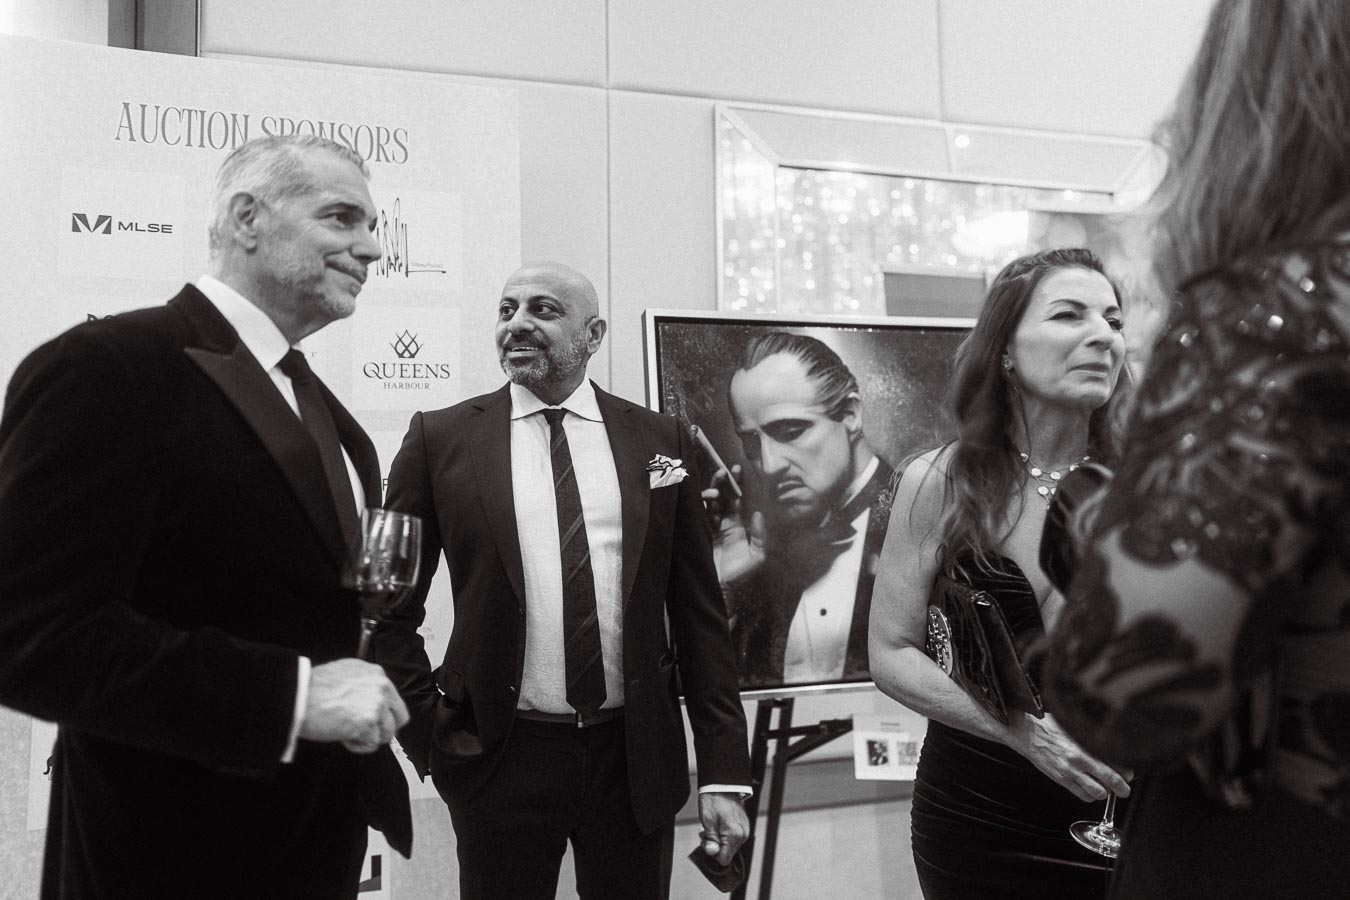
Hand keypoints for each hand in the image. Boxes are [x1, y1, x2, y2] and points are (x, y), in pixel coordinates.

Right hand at [299, 658, 409, 754]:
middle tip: (367, 733)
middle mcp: (381, 686)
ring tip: (349, 733)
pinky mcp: (369, 722)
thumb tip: (370, 701)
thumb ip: (364, 685)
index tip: (373, 721)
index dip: (384, 715)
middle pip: (400, 717)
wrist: (298, 697)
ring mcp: (377, 704)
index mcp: (376, 673)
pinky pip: (373, 744)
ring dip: (369, 738)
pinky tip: (344, 737)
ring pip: (388, 733)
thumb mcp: (346, 674)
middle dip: (384, 728)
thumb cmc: (312, 688)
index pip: (394, 699)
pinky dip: (358, 746)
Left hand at [697, 792, 749, 865]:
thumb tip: (712, 853)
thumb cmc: (714, 800)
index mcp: (735, 835)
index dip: (712, 852)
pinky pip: (733, 838)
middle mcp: (743, 835)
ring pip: (729, 846)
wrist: (723, 785)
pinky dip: (724, 834)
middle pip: (726, 853)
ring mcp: (744, 831)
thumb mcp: (708, 821)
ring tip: (711, 826)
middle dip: (715, 845)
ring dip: (718, 839)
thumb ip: (711, 840)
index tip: (706, 840)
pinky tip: (718, 824)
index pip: (723, 859)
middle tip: (706, 831)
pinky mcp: (743, 826)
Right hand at [701, 466, 765, 584]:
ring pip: (708, 503)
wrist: (720, 589)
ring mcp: (708, 526)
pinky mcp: (697, 532)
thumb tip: (758, 514)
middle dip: (721, 483)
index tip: (737, 469)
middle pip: (720, 497)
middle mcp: (721, 522)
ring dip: (710, 493)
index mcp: (735, 525)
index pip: (734, 499)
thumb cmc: (739, 574)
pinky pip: (697, 514)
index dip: (735, 484)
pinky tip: (704, 501)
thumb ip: (759, 535)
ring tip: (714, 492)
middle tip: (723, 472)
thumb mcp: (757, 556)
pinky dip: (700, 505)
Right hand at [1009, 713, 1131, 802]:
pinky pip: (1083, 795)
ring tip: (1105, 788)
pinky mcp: (1062, 780)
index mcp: (1085, 744)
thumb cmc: (1051, 727)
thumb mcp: (1074, 728)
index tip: (1128, 773)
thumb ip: (1091, 738)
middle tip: (1124, 789)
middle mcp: (1080, 760)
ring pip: (1098, 792)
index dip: (1126, 771)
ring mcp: (1071, 772)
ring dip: (1105, 792)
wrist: (1029, 733)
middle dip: (1122, 788)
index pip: (1115, 761)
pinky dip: (1090, 796)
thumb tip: (1110, 746)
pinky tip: (1089, 789)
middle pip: (1111, 780)